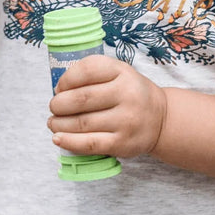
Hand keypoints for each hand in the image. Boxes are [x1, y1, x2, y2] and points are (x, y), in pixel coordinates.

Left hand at [48, 55, 167, 159]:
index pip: (87, 70)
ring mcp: (126, 120)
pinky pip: (89, 144)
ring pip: (82, 123)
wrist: (161, 119)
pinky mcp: (122, 143)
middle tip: (54, 107)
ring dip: (59, 124)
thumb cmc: (131, 94)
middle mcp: (127, 94)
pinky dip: (69, 142)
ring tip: (53, 122)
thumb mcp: (119, 73)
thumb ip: (92, 74)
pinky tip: (58, 138)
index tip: (59, 88)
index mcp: (123, 72)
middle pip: (81, 98)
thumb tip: (59, 91)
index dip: (66, 79)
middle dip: (59, 104)